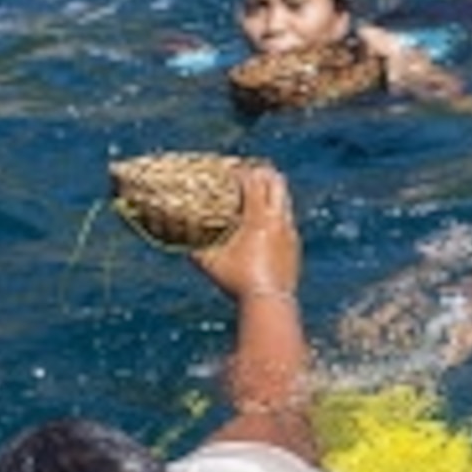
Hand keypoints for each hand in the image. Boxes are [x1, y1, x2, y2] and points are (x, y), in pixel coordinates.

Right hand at [195, 161, 299, 302]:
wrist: (270, 302)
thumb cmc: (238, 281)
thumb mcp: (210, 263)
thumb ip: (193, 248)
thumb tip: (176, 239)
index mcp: (258, 218)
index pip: (253, 181)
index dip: (241, 171)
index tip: (230, 169)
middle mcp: (278, 220)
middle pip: (276, 181)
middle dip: (262, 172)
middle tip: (247, 173)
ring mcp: (290, 231)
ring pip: (285, 200)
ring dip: (271, 193)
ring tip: (255, 194)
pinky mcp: (295, 245)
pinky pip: (287, 220)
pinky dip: (276, 214)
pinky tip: (263, 222)